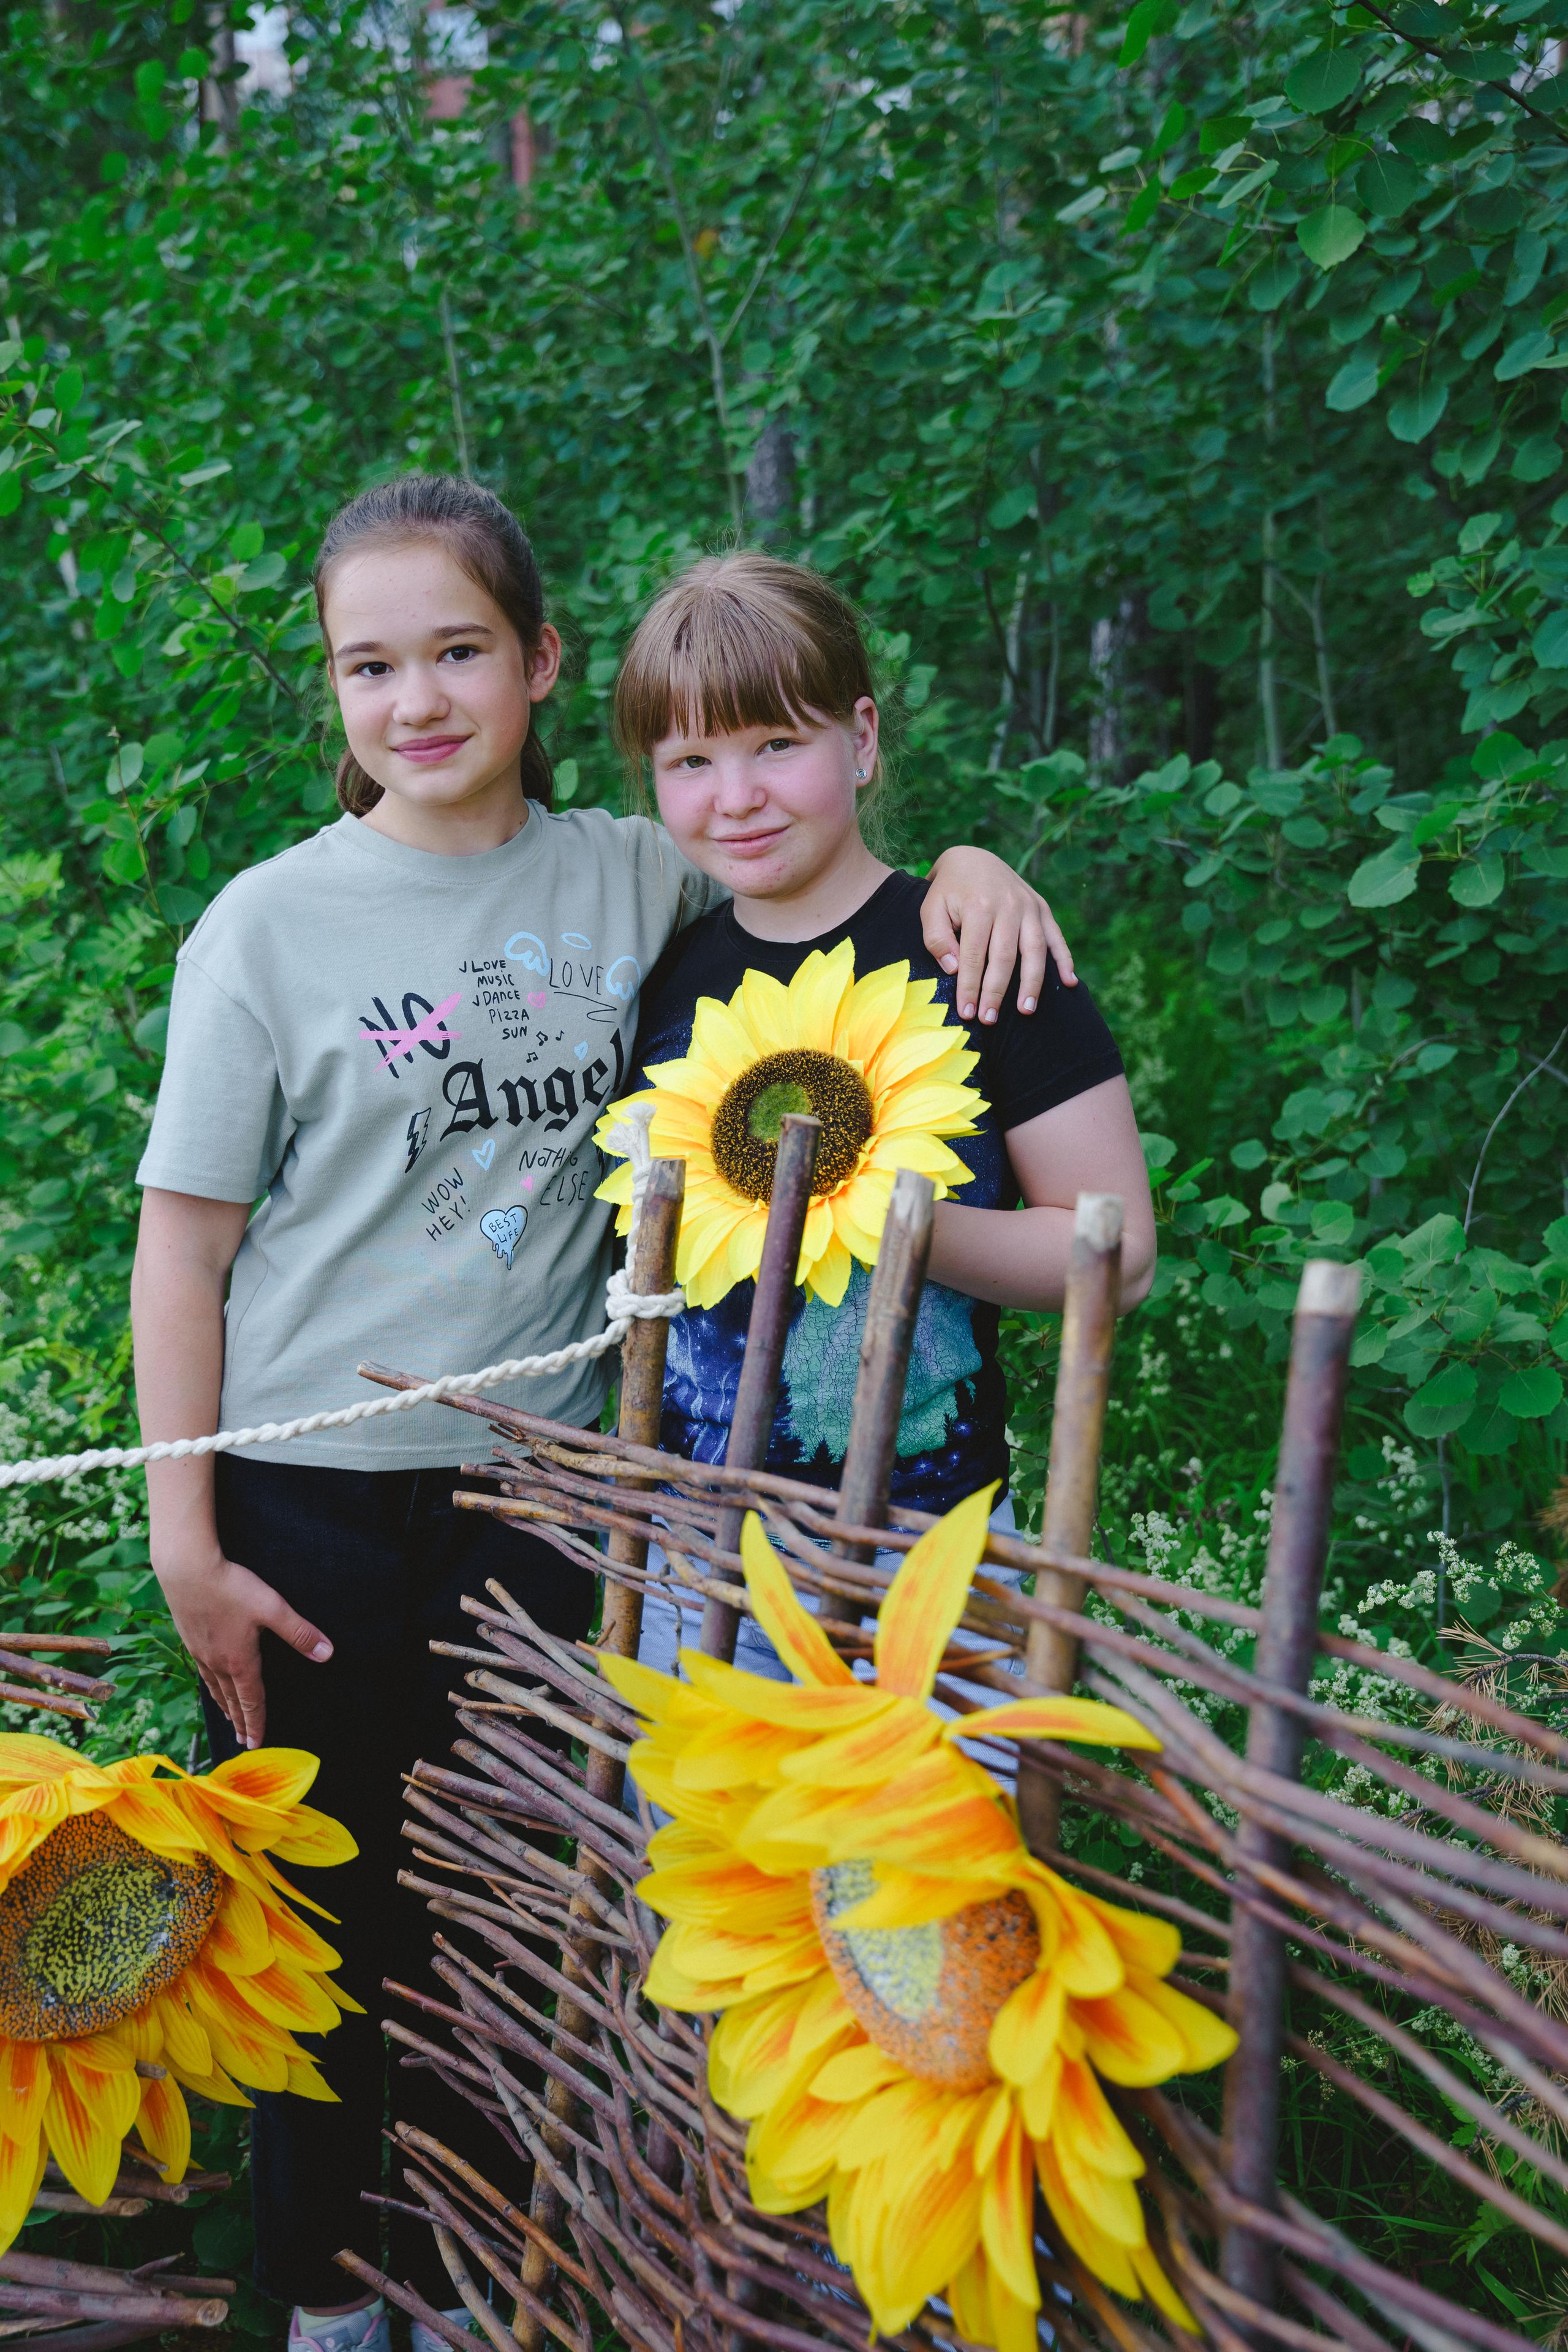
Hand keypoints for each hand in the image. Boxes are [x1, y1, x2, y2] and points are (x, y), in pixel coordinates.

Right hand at [154, 1543, 331, 1749]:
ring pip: (215, 1688)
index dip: (256, 1723)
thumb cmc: (230, 1587)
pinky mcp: (189, 1638)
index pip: (251, 1700)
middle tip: (244, 1741)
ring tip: (228, 1719)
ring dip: (224, 1706)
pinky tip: (211, 1682)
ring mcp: (200, 1652)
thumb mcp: (272, 1607)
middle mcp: (217, 1662)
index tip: (256, 1743)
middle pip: (232, 1700)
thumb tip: (327, 1653)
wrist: (186, 1569)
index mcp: (239, 1660)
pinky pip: (203, 1672)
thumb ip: (299, 1632)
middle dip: (240, 1722)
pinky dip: (210, 1687)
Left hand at [919, 846, 1076, 1023]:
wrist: (973, 858)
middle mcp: (1008, 905)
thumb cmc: (948, 891)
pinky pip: (1056, 937)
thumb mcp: (930, 909)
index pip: (973, 956)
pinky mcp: (1042, 907)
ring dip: (1032, 983)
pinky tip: (1069, 983)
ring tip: (1026, 1011)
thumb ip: (937, 939)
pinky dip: (1065, 960)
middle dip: (996, 992)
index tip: (967, 1013)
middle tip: (989, 1019)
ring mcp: (1029, 906)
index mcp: (978, 906)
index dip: (970, 987)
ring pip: (1034, 950)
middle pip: (1004, 957)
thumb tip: (954, 969)